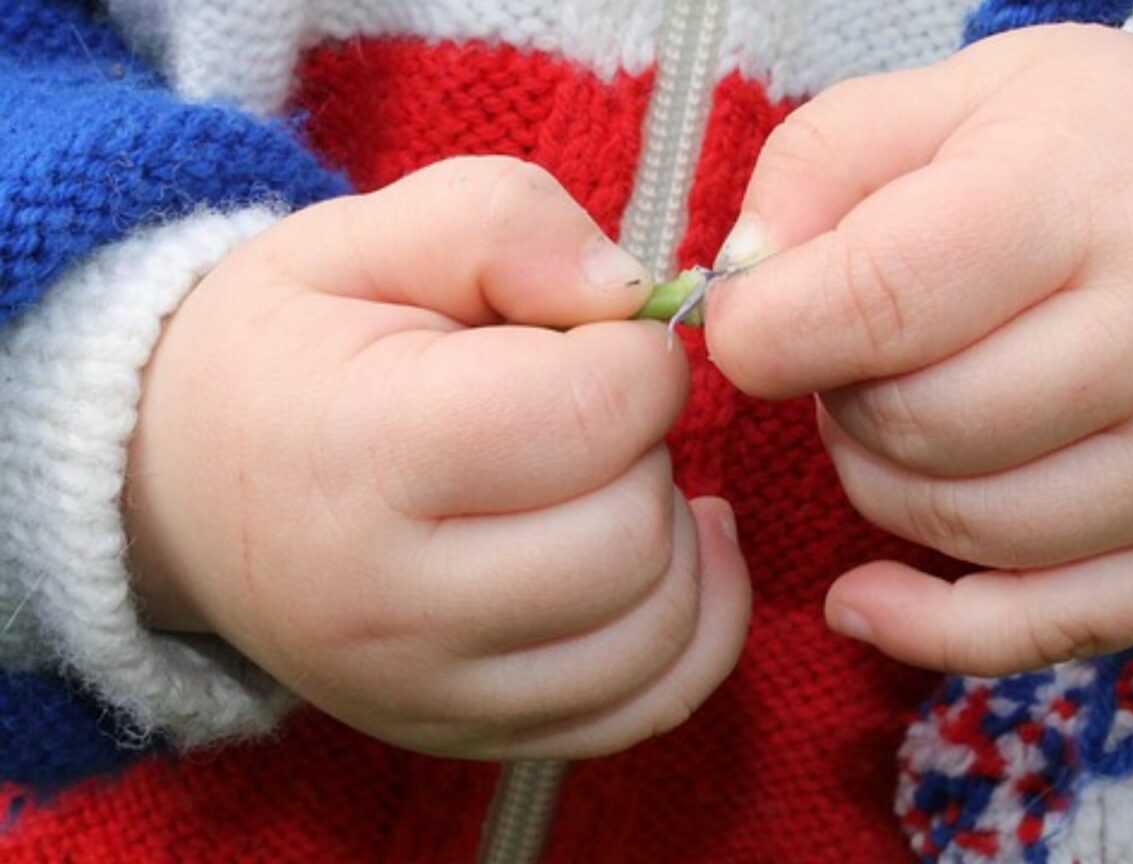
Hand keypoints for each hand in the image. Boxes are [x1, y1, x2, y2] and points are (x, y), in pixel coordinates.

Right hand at [124, 157, 751, 758]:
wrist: (179, 488)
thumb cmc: (289, 348)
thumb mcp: (363, 237)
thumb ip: (504, 224)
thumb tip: (641, 296)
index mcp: (358, 454)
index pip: (592, 412)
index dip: (635, 356)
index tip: (592, 341)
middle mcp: (390, 607)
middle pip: (633, 531)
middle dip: (646, 448)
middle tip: (584, 412)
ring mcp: (430, 693)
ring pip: (661, 626)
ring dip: (672, 535)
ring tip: (606, 479)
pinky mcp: (471, 736)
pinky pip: (653, 702)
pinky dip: (697, 623)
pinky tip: (667, 551)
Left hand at [705, 26, 1132, 675]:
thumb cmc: (1101, 151)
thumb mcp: (960, 95)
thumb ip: (823, 166)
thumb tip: (739, 293)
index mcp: (1083, 195)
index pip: (883, 298)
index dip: (770, 331)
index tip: (747, 325)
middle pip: (918, 426)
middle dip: (843, 397)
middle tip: (862, 348)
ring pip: (962, 527)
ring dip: (884, 480)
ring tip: (910, 403)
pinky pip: (1042, 631)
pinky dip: (930, 627)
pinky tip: (864, 596)